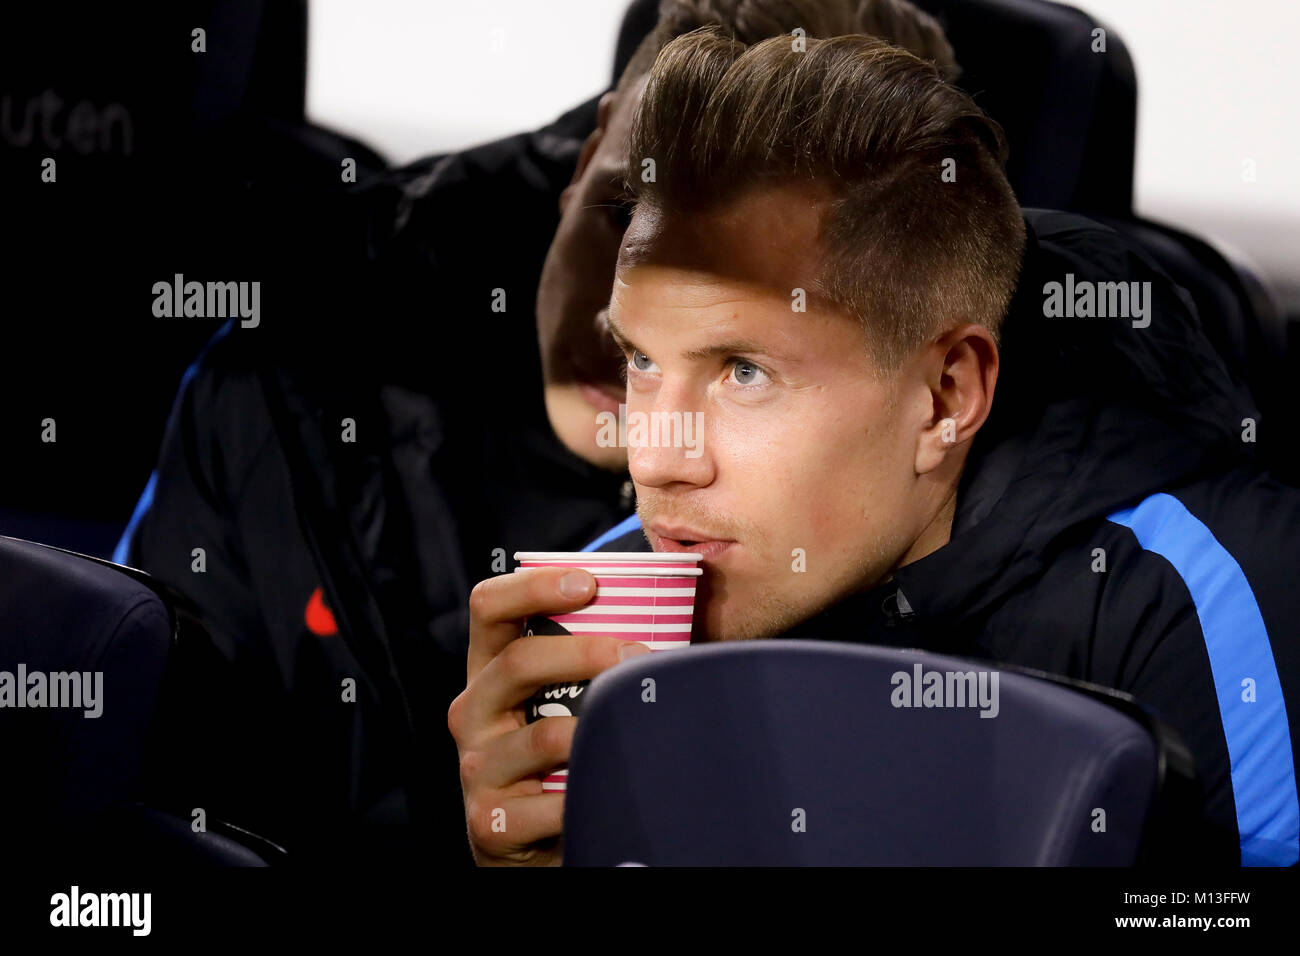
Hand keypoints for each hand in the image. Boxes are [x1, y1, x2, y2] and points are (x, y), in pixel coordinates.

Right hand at [448, 566, 649, 865]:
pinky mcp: (491, 822)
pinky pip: (551, 804)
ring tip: (638, 725)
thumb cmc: (557, 756)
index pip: (489, 608)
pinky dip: (591, 793)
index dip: (534, 586)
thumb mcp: (559, 702)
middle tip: (638, 654)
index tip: (589, 581)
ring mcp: (478, 768)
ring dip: (599, 728)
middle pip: (518, 662)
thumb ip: (587, 661)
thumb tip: (669, 610)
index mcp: (489, 672)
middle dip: (584, 652)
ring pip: (543, 736)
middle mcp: (473, 712)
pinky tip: (617, 789)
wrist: (528, 844)